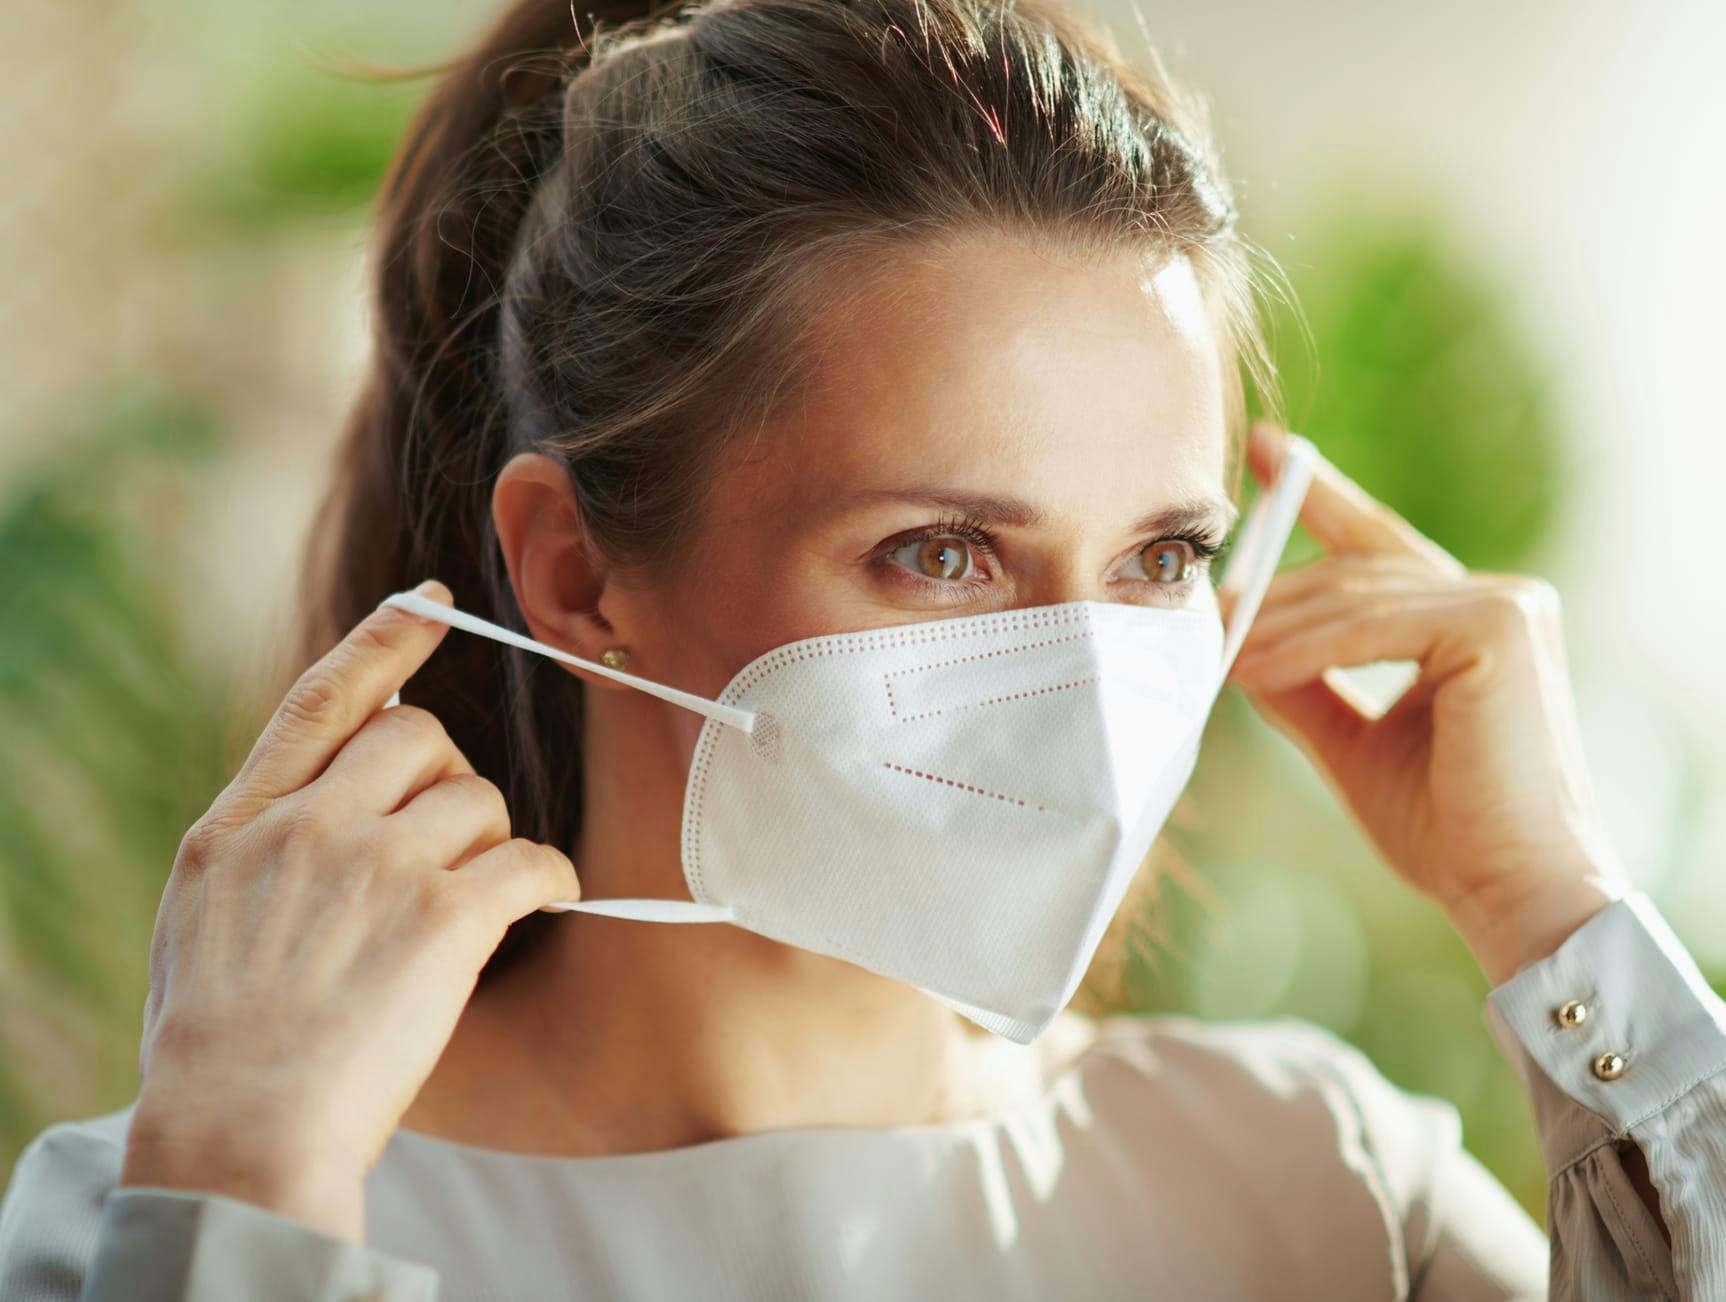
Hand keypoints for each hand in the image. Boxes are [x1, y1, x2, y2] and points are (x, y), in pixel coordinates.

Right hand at [120, 580, 581, 1241]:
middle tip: (444, 841)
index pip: (323, 700)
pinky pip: (529, 859)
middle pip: (419, 737)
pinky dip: (550, 877)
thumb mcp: (203, 915)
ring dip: (489, 843)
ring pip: (479, 799)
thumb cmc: (219, 1042)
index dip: (386, 642)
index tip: (432, 604)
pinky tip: (547, 898)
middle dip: (446, 777)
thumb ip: (263, 842)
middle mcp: (308, 826)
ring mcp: (376, 867)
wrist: (239, 1132)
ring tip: (468, 907)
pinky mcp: (442, 919)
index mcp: (242, 823)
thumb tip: (327, 792)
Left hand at [1221, 422, 1627, 984]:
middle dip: (1273, 588)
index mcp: (1473, 618)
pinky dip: (1304, 649)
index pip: (1380, 543)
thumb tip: (1237, 641)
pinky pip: (1371, 628)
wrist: (1508, 890)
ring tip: (1216, 653)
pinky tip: (1252, 670)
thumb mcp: (1353, 741)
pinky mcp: (1499, 625)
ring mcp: (1506, 603)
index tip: (1266, 448)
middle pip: (1357, 570)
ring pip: (1356, 597)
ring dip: (1275, 627)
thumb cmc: (1443, 829)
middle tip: (1205, 604)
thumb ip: (1304, 684)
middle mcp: (1498, 597)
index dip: (1319, 496)